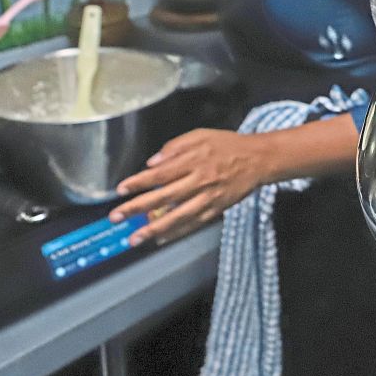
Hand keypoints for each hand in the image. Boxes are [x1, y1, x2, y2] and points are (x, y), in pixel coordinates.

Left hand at [109, 129, 264, 245]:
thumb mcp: (201, 136)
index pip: (161, 173)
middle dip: (138, 208)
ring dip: (154, 228)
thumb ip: (176, 147)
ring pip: (178, 216)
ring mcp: (209, 198)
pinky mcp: (217, 209)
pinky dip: (177, 233)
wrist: (259, 159)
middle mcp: (200, 181)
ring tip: (135, 238)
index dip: (139, 182)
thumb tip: (152, 163)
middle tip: (117, 217)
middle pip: (164, 197)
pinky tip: (161, 240)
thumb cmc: (228, 145)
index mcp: (194, 160)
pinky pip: (194, 224)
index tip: (121, 190)